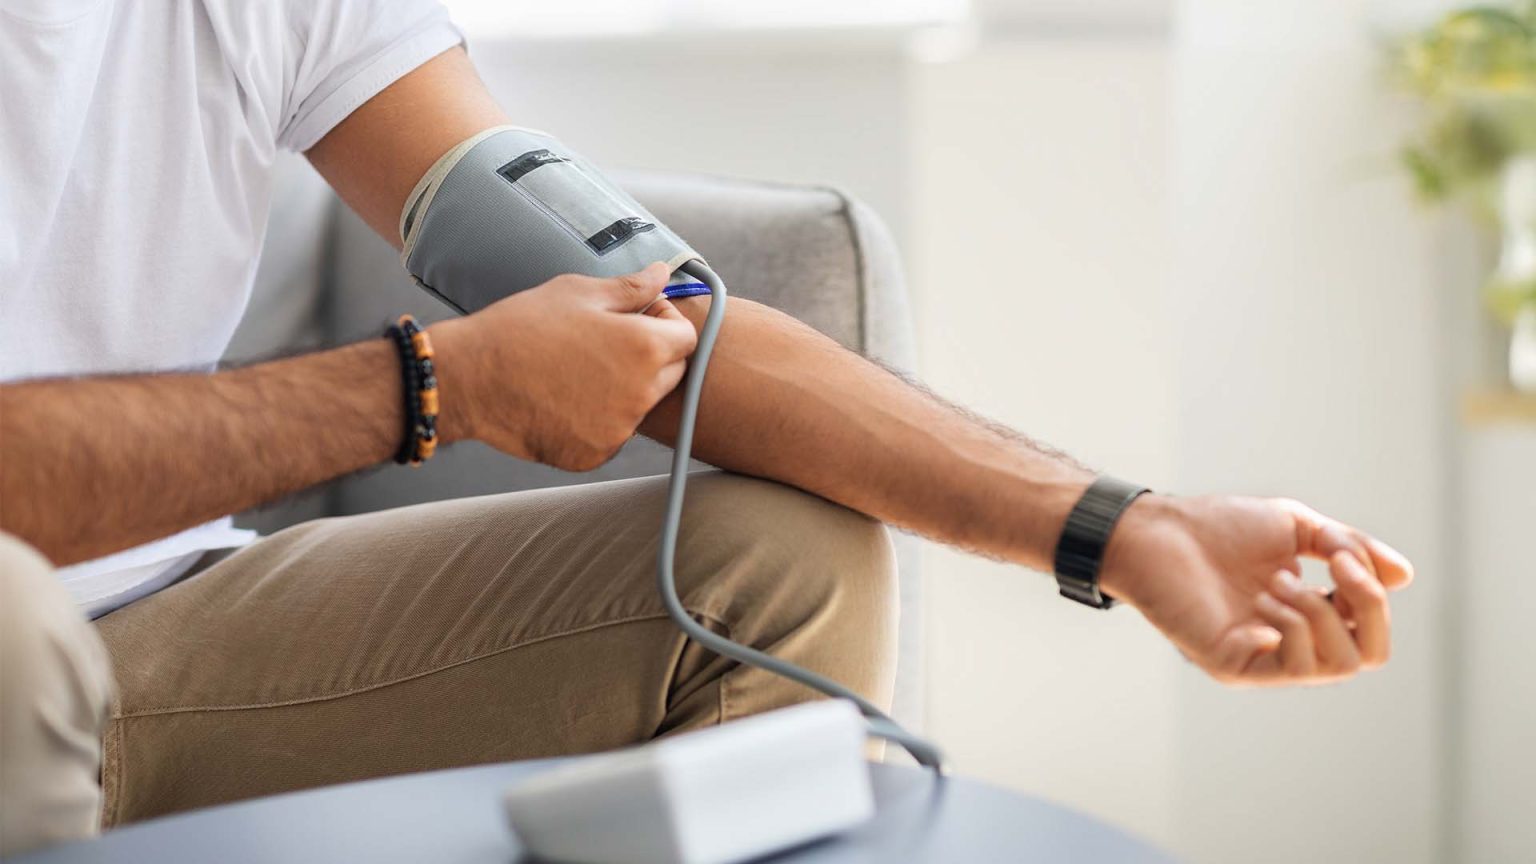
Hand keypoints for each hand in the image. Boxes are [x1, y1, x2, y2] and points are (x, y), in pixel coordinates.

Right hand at [430, 263, 697, 470]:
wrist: (469, 379)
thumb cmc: (521, 328)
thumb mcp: (578, 293)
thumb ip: (631, 288)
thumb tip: (663, 274)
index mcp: (644, 348)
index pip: (687, 338)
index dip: (665, 322)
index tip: (637, 316)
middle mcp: (640, 395)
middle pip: (671, 374)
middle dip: (650, 356)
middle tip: (602, 343)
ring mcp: (618, 430)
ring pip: (639, 405)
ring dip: (623, 389)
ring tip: (575, 370)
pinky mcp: (595, 455)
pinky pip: (611, 433)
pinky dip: (597, 419)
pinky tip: (563, 398)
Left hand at [1100, 495, 1413, 685]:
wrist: (1156, 531)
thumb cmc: (1218, 527)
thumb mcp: (1300, 527)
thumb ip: (1350, 549)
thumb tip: (1405, 576)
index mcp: (1310, 614)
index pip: (1370, 628)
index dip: (1372, 593)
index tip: (1339, 552)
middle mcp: (1291, 642)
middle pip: (1369, 655)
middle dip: (1368, 608)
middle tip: (1336, 566)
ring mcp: (1263, 658)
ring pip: (1338, 665)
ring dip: (1320, 611)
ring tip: (1278, 579)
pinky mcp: (1234, 665)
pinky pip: (1293, 666)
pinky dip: (1293, 627)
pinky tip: (1264, 598)